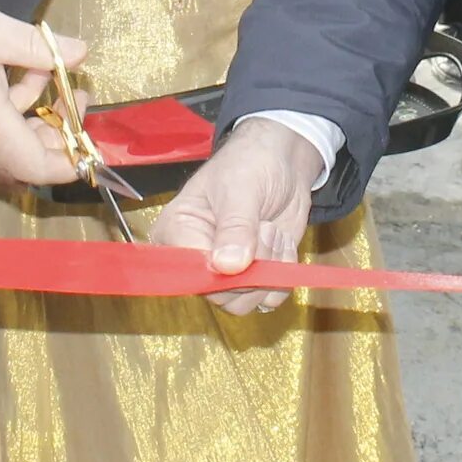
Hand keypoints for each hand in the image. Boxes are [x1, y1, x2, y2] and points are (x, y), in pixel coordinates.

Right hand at [0, 0, 79, 185]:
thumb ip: (41, 47)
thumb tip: (80, 53)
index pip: (39, 167)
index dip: (71, 162)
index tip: (90, 140)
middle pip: (28, 156)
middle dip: (59, 130)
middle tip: (77, 93)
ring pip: (10, 140)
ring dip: (35, 112)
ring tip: (50, 69)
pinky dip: (11, 107)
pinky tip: (18, 69)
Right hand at [149, 116, 316, 314]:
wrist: (284, 161)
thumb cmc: (251, 163)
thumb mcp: (242, 188)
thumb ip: (235, 227)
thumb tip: (228, 266)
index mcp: (177, 232)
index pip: (189, 272)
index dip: (220, 271)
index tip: (244, 254)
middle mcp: (197, 258)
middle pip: (219, 294)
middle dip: (252, 267)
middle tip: (265, 228)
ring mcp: (227, 271)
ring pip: (245, 301)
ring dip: (271, 269)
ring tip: (271, 230)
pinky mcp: (254, 276)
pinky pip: (269, 297)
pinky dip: (284, 272)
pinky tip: (282, 241)